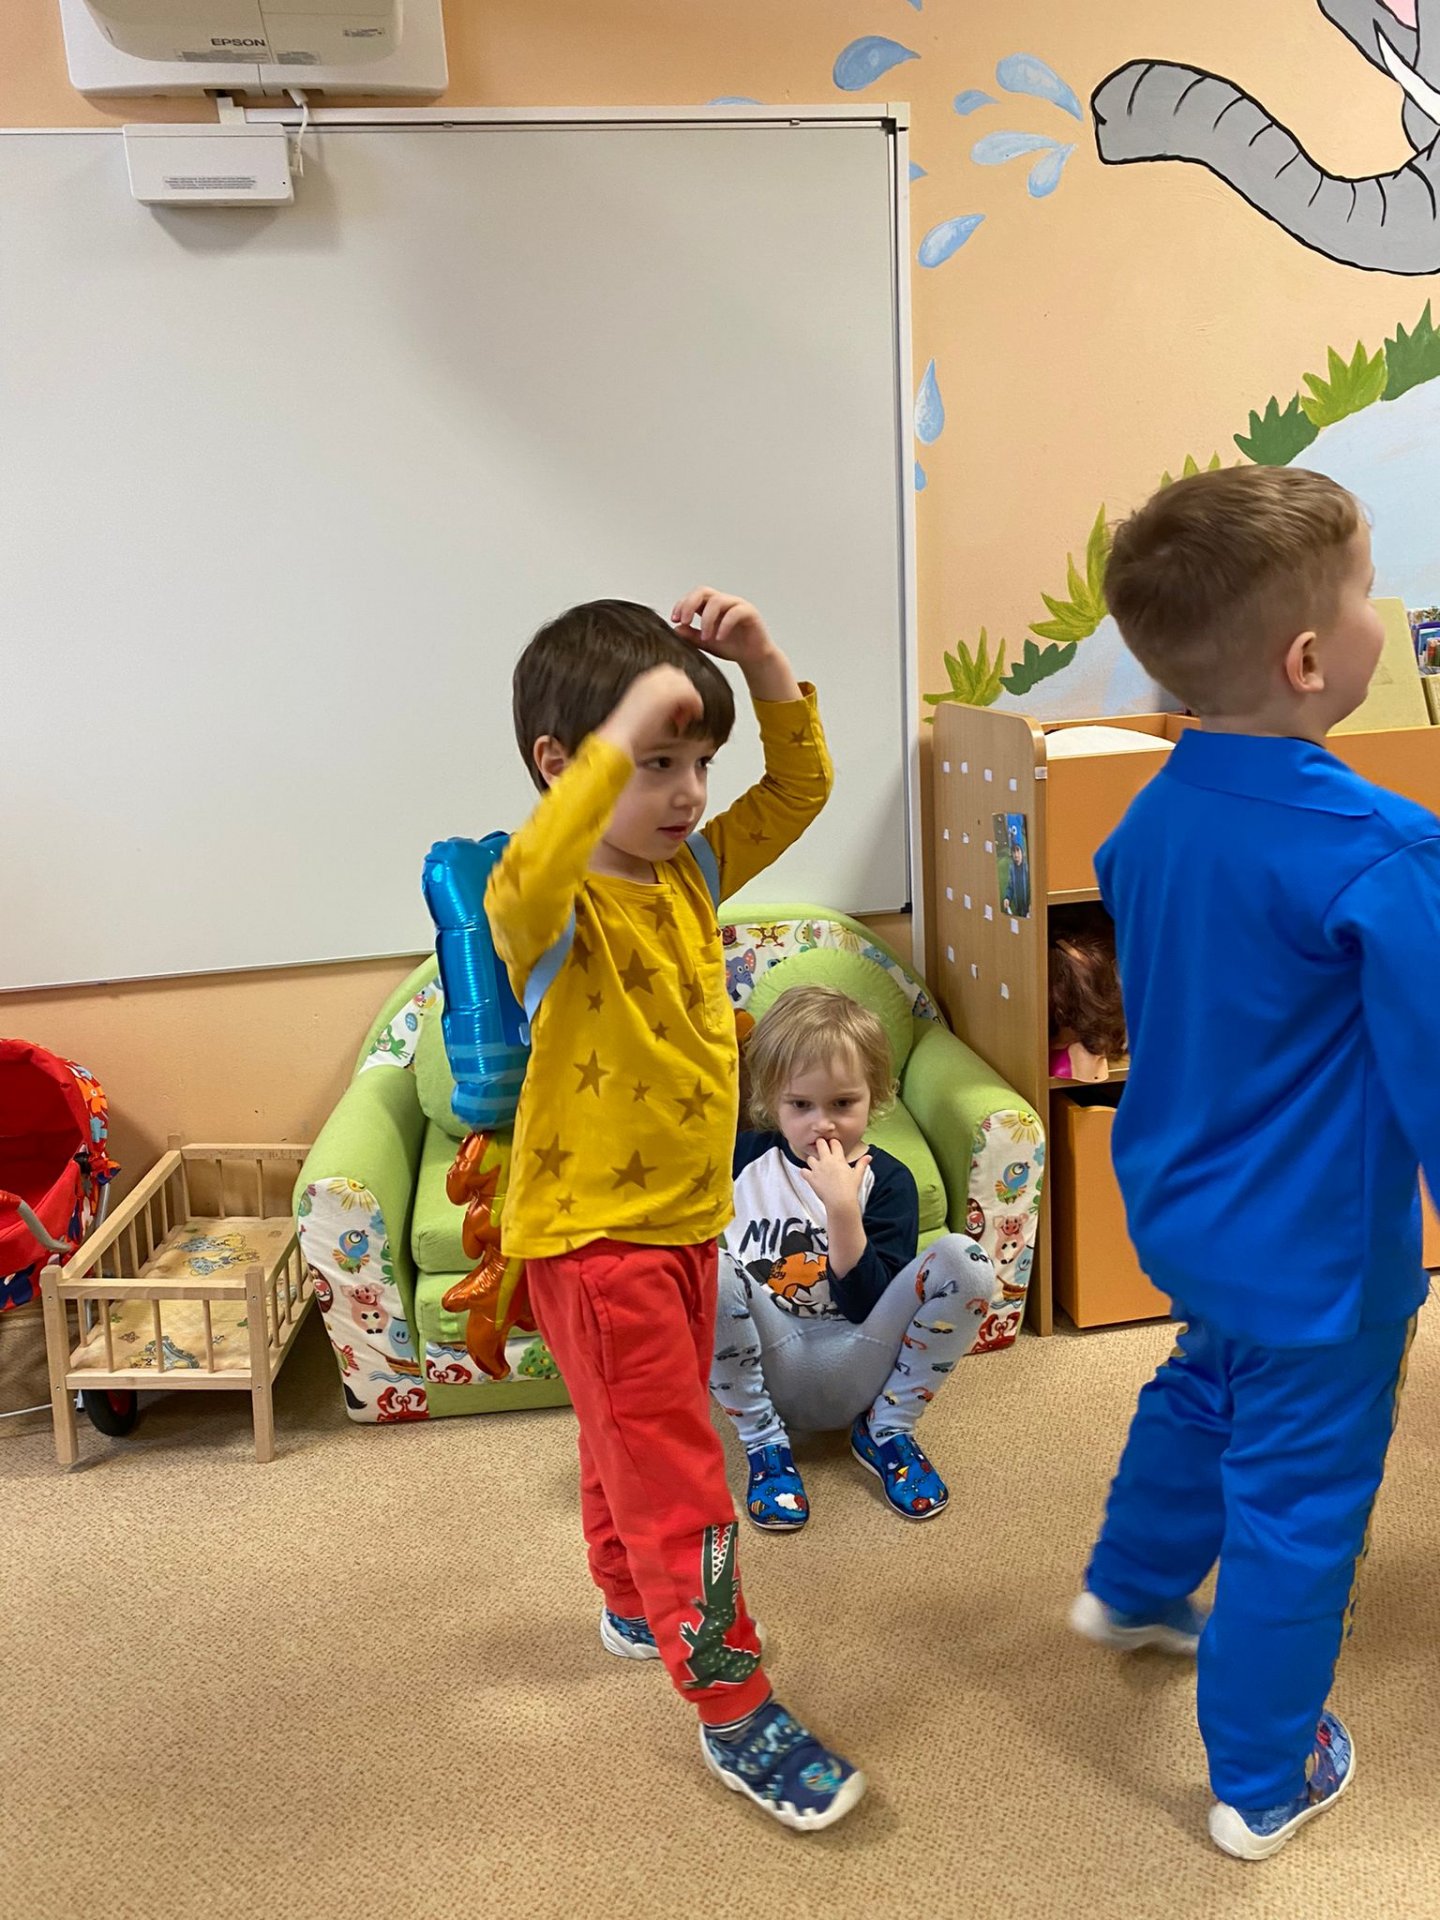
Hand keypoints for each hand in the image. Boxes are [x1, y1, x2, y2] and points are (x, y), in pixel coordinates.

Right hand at [598, 664, 702, 760]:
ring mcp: (658, 685)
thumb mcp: (643, 714)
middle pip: (679, 676)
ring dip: (690, 700)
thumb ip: (659, 706)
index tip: (679, 706)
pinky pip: (690, 694)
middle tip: (685, 713)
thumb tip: (675, 709)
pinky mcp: (666, 695)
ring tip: (685, 719)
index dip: (678, 689)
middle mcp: (650, 678)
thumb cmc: (628, 735)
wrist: (619, 739)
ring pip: (686, 685)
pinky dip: (695, 705)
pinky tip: (693, 717)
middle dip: (686, 693)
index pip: (668, 674)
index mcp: (642, 681)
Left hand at [672, 587, 801, 702]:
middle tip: (684, 621)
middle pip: (703, 591)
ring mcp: (737, 605)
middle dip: (690, 604)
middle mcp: (724, 602)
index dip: (682, 604)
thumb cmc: (732, 648)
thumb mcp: (706, 643)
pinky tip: (719, 638)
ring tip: (706, 637)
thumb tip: (676, 629)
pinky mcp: (750, 613)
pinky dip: (724, 625)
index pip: (694, 596)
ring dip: (707, 619)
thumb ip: (692, 636)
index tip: (675, 619)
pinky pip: (735, 612)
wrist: (754, 658)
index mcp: (711, 606)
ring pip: (717, 601)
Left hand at [800, 1136, 870, 1214]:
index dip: (833, 1142)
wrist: (840, 1201)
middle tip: (821, 1147)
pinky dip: (805, 1172)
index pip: (834, 1142)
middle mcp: (826, 1161)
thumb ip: (862, 1164)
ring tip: (816, 1164)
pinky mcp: (811, 1178)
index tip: (833, 1144)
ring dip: (812, 1160)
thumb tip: (869, 1156)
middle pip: (820, 1144)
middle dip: (820, 1144)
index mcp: (838, 1158)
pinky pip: (803, 1171)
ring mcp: (817, 1168)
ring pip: (810, 1158)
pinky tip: (809, 1174)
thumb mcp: (858, 1175)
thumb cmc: (850, 1189)